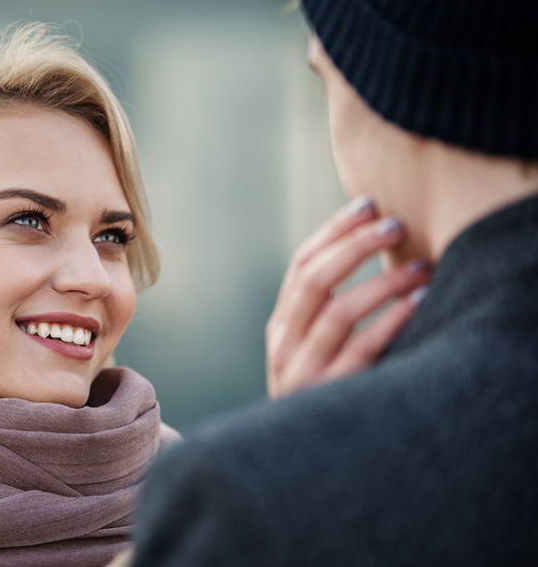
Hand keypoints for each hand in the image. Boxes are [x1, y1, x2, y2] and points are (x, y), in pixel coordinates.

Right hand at [266, 197, 428, 398]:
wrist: (296, 463)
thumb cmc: (320, 394)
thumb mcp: (310, 352)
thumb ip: (326, 312)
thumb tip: (369, 251)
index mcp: (279, 327)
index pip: (300, 266)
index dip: (332, 232)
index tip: (366, 204)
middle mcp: (282, 344)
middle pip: (313, 281)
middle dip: (354, 246)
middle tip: (395, 224)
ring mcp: (300, 372)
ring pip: (337, 313)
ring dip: (381, 282)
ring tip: (420, 266)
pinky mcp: (326, 396)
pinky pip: (360, 352)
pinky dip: (389, 322)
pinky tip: (416, 302)